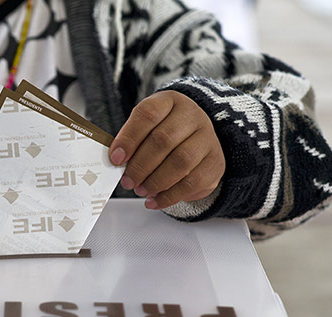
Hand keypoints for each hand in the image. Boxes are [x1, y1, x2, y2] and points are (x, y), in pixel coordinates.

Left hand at [109, 91, 224, 208]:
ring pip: (181, 162)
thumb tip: (116, 160)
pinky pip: (192, 183)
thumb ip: (131, 141)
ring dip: (155, 181)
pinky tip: (154, 200)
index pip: (148, 114)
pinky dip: (169, 196)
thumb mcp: (146, 127)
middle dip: (140, 165)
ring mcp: (208, 139)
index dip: (129, 138)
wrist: (197, 138)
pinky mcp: (215, 163)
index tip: (116, 158)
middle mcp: (192, 116)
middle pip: (164, 140)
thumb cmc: (164, 132)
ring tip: (140, 190)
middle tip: (127, 181)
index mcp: (170, 101)